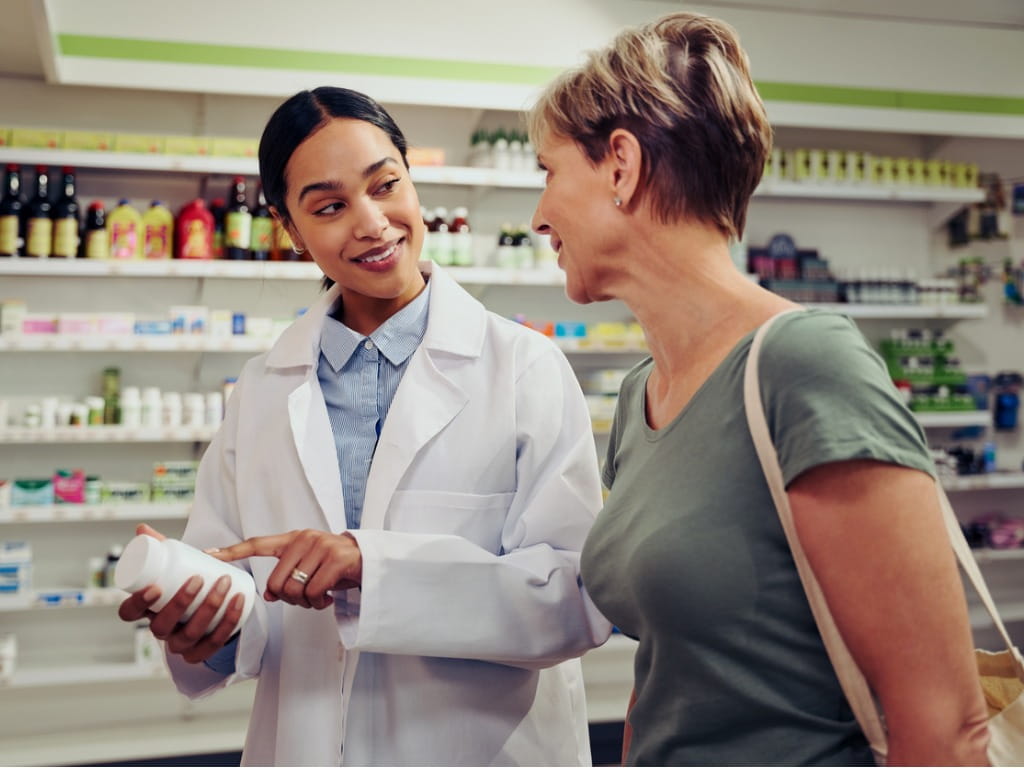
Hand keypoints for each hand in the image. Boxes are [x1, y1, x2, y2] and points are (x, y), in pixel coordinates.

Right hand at [117, 523, 245, 663]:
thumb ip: (160, 547)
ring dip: (209, 609)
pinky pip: (214, 643)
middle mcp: (161, 632)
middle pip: (161, 627)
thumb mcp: (174, 567)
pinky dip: (229, 621)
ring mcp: (181, 645)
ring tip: (224, 583)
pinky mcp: (202, 652)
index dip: (138, 603)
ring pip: (189, 635)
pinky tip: (238, 602)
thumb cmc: (186, 583)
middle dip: (180, 603)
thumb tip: (142, 528)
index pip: (129, 613)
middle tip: (199, 579)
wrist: (211, 609)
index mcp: (147, 611)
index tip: (156, 586)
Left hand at [209, 529, 360, 609]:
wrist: (372, 561)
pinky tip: (327, 599)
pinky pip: (313, 593)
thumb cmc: (336, 567)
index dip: (232, 551)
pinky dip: (318, 603)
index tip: (208, 554)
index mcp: (294, 539)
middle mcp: (305, 539)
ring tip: (318, 599)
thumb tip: (269, 596)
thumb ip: (288, 575)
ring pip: (294, 590)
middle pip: (276, 582)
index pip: (257, 543)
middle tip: (305, 599)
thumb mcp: (310, 567)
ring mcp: (322, 547)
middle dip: (287, 599)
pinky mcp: (337, 560)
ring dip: (304, 603)